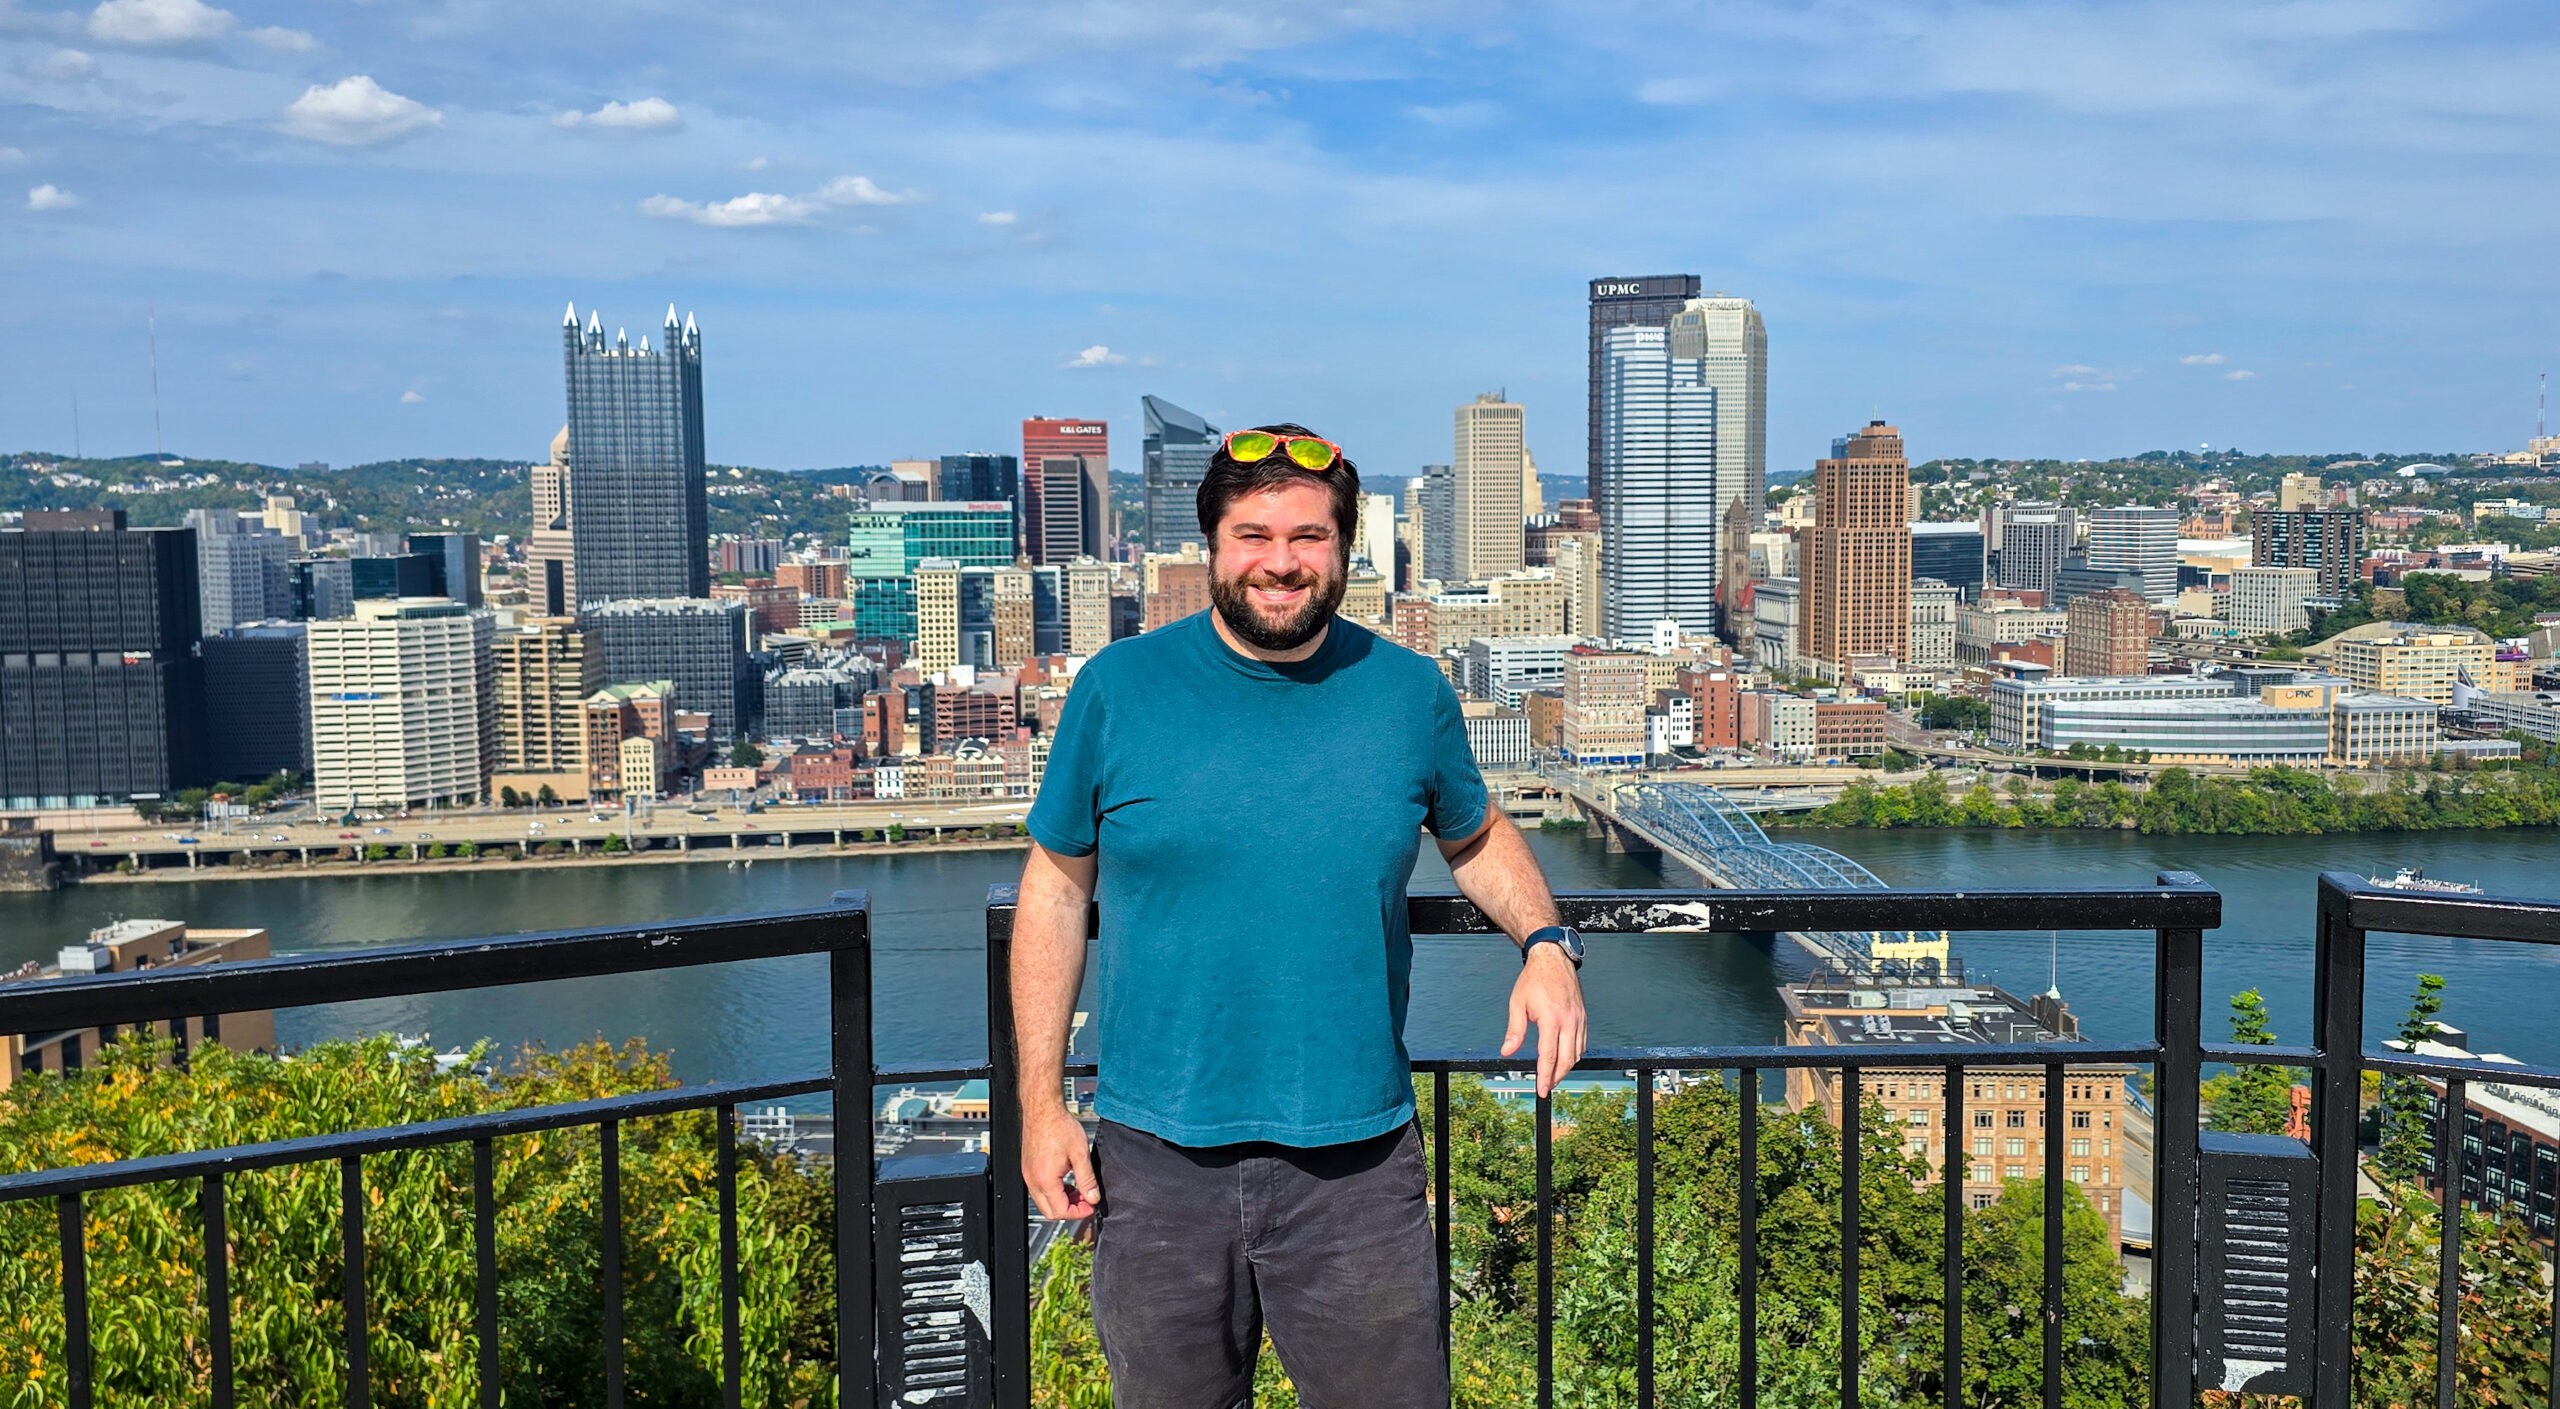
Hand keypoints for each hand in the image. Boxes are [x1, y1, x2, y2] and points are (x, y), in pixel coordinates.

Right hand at [1020, 1103, 1100, 1219]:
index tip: (1091, 1206)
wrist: (1043, 1109)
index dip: (1079, 1212)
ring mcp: (1028, 1174)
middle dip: (1070, 1210)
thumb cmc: (1058, 1125)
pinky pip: (1039, 1190)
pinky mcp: (1027, 1168)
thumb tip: (1093, 1197)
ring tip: (1078, 1190)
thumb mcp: (1080, 1153)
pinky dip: (1053, 1192)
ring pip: (1043, 1202)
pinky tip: (1066, 1181)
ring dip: (1061, 1201)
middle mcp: (1033, 1180)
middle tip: (1085, 1200)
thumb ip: (1087, 1179)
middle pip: (1050, 1211)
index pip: (1061, 1211)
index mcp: (1045, 1179)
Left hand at [1501, 945, 1587, 1097]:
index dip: (1545, 1076)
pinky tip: (1565, 1058)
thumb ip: (1514, 1031)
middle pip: (1566, 1059)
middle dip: (1557, 1077)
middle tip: (1547, 1086)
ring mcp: (1579, 1019)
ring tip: (1554, 1075)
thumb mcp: (1517, 1004)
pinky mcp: (1584, 1017)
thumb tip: (1507, 1051)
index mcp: (1551, 1018)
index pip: (1549, 1055)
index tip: (1542, 1089)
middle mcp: (1568, 1020)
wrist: (1553, 960)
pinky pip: (1582, 1043)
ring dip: (1566, 1067)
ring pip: (1577, 1053)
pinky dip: (1574, 1054)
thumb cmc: (1534, 980)